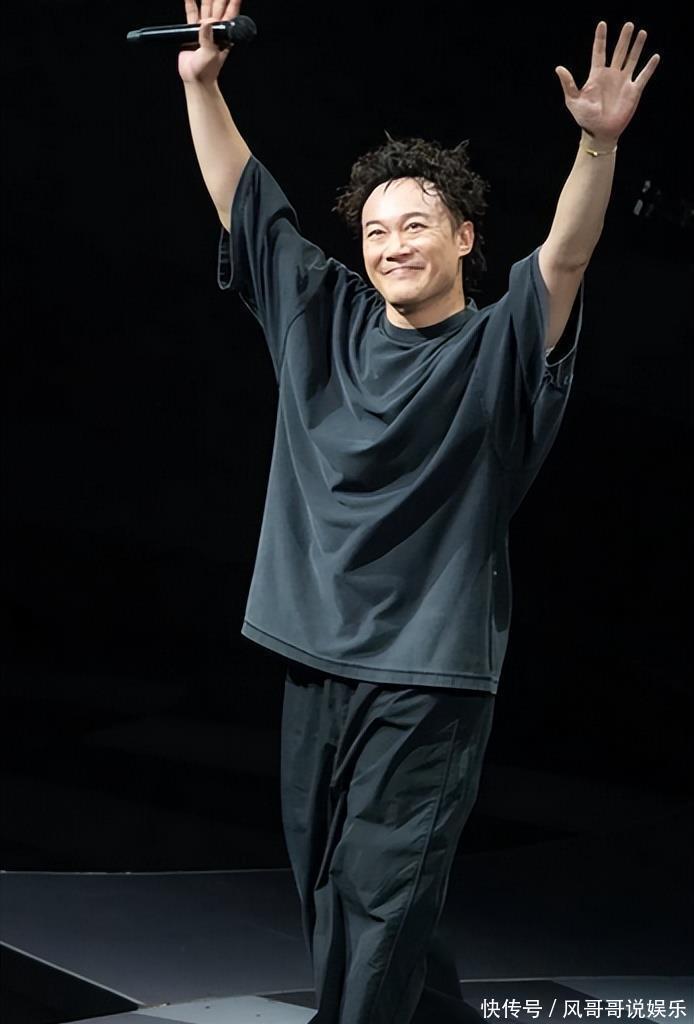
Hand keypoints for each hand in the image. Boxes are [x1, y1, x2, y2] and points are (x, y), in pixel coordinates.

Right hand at [178, 0, 241, 84]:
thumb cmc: (207, 70)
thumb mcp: (210, 54)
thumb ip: (208, 38)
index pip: (231, 13)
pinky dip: (190, 4)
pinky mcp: (192, 31)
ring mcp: (204, 29)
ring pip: (206, 8)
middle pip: (219, 6)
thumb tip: (206, 22)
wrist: (195, 79)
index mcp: (224, 34)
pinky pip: (191, 14)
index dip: (234, 2)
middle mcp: (216, 29)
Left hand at [555, 21, 659, 145]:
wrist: (599, 133)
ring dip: (637, 47)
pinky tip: (655, 56)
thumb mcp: (573, 100)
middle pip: (619, 51)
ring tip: (641, 32)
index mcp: (596, 75)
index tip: (602, 24)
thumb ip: (568, 84)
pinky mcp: (633, 91)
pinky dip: (649, 67)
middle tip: (629, 25)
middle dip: (624, 38)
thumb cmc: (585, 118)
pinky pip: (643, 76)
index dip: (600, 38)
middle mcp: (611, 75)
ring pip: (631, 59)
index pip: (599, 52)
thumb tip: (559, 68)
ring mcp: (623, 82)